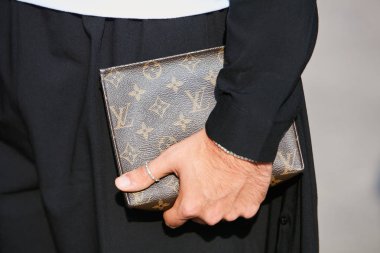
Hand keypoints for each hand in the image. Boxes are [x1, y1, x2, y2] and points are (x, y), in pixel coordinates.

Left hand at [115, 128, 271, 227]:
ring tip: (218, 180)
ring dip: (217, 202)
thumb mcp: (172, 158)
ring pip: (219, 214)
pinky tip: (234, 184)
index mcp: (191, 206)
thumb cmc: (207, 148)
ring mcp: (232, 212)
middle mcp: (211, 215)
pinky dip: (236, 200)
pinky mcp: (250, 207)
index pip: (173, 221)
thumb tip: (121, 184)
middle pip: (197, 217)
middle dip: (196, 204)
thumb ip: (146, 174)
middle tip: (199, 182)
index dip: (172, 210)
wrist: (241, 139)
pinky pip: (239, 210)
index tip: (176, 198)